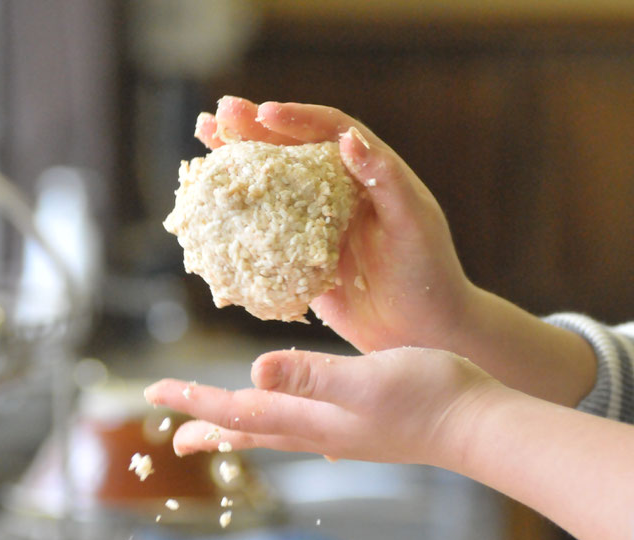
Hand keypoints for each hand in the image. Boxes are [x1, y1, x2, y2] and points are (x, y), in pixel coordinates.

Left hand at [143, 347, 500, 468]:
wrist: (476, 423)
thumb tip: (254, 370)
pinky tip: (296, 427)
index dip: (196, 400)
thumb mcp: (366, 378)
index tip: (155, 392)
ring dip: (242, 428)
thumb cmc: (428, 396)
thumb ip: (312, 375)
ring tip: (220, 432)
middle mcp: (320, 429)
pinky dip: (285, 425)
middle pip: (251, 428)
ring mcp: (342, 432)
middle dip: (209, 426)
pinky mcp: (363, 426)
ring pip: (277, 431)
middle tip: (173, 438)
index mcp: (312, 416)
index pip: (240, 409)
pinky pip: (307, 428)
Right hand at [194, 96, 474, 353]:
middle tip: (216, 117)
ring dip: (237, 165)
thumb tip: (349, 139)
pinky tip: (209, 207)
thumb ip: (383, 178)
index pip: (328, 130)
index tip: (263, 113)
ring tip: (203, 145)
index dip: (295, 118)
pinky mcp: (299, 257)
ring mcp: (315, 224)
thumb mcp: (413, 222)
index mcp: (367, 173)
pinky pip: (264, 232)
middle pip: (289, 150)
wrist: (424, 332)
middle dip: (252, 130)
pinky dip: (237, 218)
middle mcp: (338, 191)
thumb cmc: (429, 272)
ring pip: (270, 185)